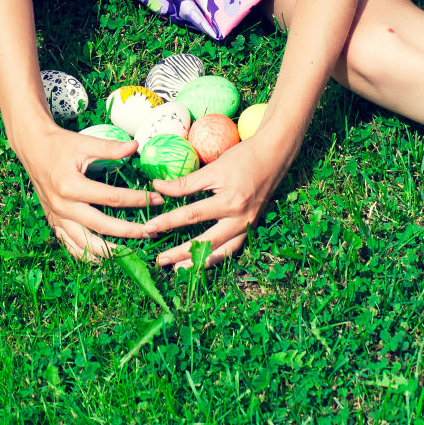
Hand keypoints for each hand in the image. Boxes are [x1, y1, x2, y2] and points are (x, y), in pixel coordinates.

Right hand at [11, 124, 163, 261]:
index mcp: (71, 186)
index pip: (111, 198)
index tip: (157, 200)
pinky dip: (85, 255)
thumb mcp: (85, 143)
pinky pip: (70, 244)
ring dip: (108, 251)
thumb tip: (136, 147)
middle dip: (128, 231)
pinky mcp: (53, 221)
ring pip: (85, 243)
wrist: (32, 149)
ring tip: (130, 252)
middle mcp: (63, 206)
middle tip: (150, 231)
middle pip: (101, 226)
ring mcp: (56, 217)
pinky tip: (101, 260)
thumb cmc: (60, 144)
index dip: (137, 200)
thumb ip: (111, 148)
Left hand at [141, 133, 293, 268]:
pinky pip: (233, 247)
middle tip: (160, 260)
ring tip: (179, 269)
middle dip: (182, 254)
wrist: (275, 155)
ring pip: (223, 253)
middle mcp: (241, 219)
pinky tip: (203, 260)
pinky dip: (217, 256)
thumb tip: (158, 187)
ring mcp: (248, 226)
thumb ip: (186, 182)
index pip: (192, 215)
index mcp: (230, 202)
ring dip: (201, 263)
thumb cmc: (244, 157)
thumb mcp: (214, 168)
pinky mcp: (251, 227)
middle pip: (207, 243)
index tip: (149, 228)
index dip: (168, 222)